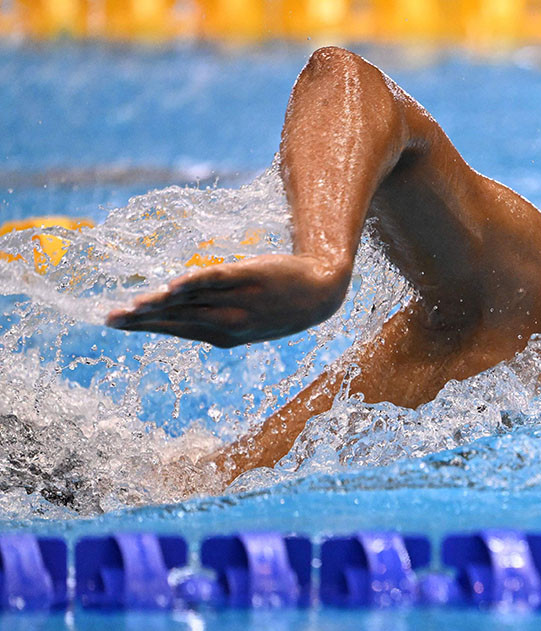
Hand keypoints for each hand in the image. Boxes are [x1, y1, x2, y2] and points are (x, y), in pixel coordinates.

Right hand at [106, 254, 349, 346]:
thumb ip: (210, 315)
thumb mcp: (243, 319)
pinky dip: (198, 282)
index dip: (145, 327)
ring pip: (194, 301)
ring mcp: (239, 300)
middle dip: (144, 319)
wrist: (321, 293)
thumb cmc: (278, 305)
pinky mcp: (251, 276)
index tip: (115, 324)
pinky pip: (220, 279)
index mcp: (223, 335)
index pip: (176, 328)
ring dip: (161, 303)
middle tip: (111, 319)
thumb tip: (175, 306)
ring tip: (133, 306)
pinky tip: (175, 284)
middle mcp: (228, 321)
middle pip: (179, 318)